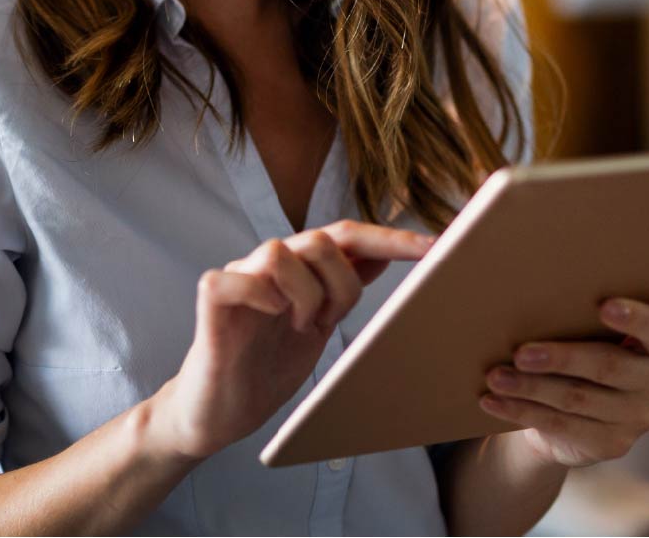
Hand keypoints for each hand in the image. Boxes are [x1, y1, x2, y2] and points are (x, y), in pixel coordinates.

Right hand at [146, 220, 433, 460]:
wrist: (219, 412)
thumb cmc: (265, 368)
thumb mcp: (317, 325)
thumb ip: (340, 289)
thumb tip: (379, 256)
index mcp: (299, 269)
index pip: (347, 236)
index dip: (390, 238)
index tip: (436, 247)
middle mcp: (269, 264)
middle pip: (318, 239)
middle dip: (339, 284)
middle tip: (328, 322)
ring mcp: (239, 277)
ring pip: (279, 252)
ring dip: (302, 296)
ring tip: (297, 327)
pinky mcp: (212, 299)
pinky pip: (234, 279)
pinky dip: (259, 295)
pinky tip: (268, 317)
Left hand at [479, 297, 648, 467]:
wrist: (579, 411)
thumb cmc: (580, 346)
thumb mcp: (587, 329)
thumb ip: (576, 312)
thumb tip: (519, 289)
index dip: (636, 317)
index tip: (604, 306)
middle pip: (608, 366)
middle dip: (560, 358)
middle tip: (520, 353)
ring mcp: (638, 417)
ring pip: (576, 398)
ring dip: (530, 388)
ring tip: (496, 377)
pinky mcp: (612, 443)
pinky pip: (561, 425)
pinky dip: (521, 411)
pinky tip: (493, 401)